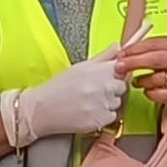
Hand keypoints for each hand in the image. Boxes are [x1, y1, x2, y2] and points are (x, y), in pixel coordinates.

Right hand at [4, 56, 127, 147]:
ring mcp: (104, 104)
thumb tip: (118, 46)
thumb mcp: (81, 66)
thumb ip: (103, 57)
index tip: (106, 78)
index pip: (124, 69)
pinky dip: (103, 117)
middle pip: (122, 88)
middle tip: (93, 92)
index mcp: (101, 70)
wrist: (42, 108)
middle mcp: (105, 86)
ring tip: (88, 102)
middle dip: (111, 90)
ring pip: (117, 103)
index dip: (116, 75)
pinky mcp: (100, 120)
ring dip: (107, 104)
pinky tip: (88, 112)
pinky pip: (111, 117)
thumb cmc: (59, 87)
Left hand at [117, 33, 166, 115]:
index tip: (122, 53)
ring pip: (156, 78)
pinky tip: (150, 91)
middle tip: (119, 66)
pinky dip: (151, 93)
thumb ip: (157, 50)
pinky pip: (160, 94)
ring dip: (141, 81)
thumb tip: (128, 53)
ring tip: (137, 81)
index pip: (154, 43)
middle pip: (154, 59)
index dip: (135, 49)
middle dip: (133, 62)